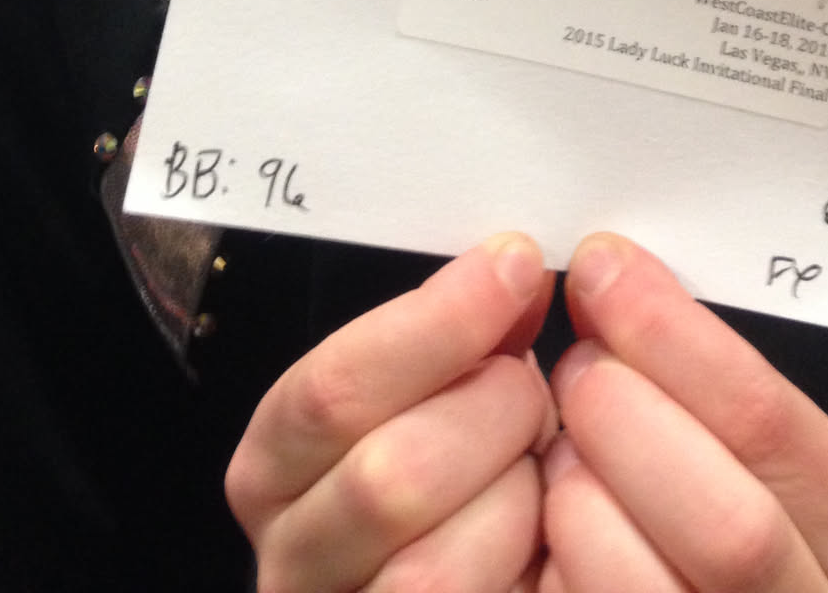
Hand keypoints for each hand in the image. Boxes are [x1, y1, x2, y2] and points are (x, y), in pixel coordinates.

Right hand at [227, 233, 556, 592]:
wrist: (482, 567)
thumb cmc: (466, 470)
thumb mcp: (454, 391)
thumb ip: (473, 334)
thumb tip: (514, 268)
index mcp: (274, 465)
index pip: (330, 388)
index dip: (434, 324)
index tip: (517, 264)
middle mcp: (288, 560)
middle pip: (387, 478)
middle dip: (492, 414)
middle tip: (538, 394)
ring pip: (432, 571)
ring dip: (517, 500)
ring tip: (543, 470)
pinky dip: (533, 562)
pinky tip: (553, 532)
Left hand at [541, 233, 827, 592]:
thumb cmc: (732, 510)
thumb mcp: (756, 453)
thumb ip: (709, 386)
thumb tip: (610, 277)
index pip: (774, 424)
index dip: (677, 338)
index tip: (605, 270)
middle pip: (728, 521)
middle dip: (632, 419)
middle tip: (577, 363)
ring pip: (650, 586)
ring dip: (584, 496)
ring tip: (558, 444)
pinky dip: (559, 559)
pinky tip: (549, 516)